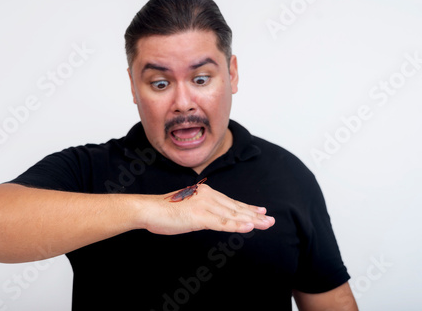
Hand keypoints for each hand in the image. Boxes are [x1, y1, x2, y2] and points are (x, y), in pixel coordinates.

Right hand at [139, 184, 274, 234]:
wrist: (150, 209)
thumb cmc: (166, 210)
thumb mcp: (188, 208)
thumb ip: (202, 211)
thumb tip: (213, 218)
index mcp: (206, 194)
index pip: (231, 202)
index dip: (248, 208)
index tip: (261, 211)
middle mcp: (209, 196)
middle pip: (236, 208)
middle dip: (255, 215)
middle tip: (271, 220)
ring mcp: (205, 206)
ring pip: (233, 215)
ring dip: (251, 221)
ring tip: (266, 224)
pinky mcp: (200, 217)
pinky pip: (222, 223)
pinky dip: (236, 225)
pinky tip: (249, 227)